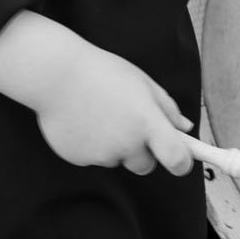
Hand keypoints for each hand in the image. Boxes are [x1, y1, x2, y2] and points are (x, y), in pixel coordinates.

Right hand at [35, 48, 193, 175]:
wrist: (54, 74)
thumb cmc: (102, 72)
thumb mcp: (142, 82)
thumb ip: (167, 107)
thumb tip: (185, 128)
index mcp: (148, 122)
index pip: (177, 159)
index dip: (183, 163)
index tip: (181, 161)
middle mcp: (127, 143)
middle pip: (145, 165)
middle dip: (142, 152)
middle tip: (128, 125)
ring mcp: (102, 154)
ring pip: (116, 160)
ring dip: (114, 146)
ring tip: (99, 115)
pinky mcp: (79, 159)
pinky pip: (93, 158)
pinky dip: (91, 146)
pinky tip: (82, 121)